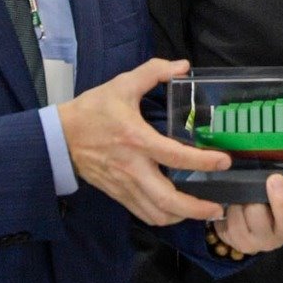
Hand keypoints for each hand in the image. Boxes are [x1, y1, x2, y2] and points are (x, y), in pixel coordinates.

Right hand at [58, 58, 228, 226]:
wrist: (59, 137)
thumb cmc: (92, 111)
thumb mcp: (122, 84)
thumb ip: (153, 71)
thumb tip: (183, 66)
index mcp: (137, 140)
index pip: (175, 156)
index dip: (203, 161)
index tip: (224, 162)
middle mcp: (133, 168)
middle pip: (168, 200)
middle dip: (196, 208)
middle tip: (218, 208)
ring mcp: (124, 185)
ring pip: (157, 213)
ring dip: (182, 217)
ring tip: (202, 212)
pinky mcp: (118, 194)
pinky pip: (144, 214)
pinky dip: (163, 217)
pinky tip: (176, 210)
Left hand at [216, 173, 282, 254]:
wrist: (241, 227)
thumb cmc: (263, 200)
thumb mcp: (275, 190)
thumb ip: (282, 180)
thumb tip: (273, 166)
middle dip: (280, 200)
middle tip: (275, 179)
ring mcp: (266, 241)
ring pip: (257, 216)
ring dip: (248, 200)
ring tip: (245, 195)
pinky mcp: (245, 244)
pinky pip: (236, 222)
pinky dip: (234, 209)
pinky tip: (236, 206)